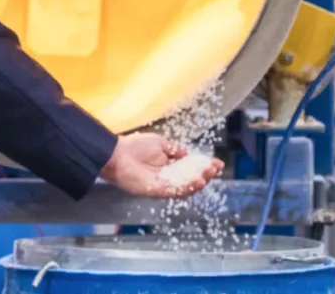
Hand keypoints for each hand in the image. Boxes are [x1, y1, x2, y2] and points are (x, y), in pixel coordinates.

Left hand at [99, 133, 223, 198]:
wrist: (118, 155)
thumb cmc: (135, 147)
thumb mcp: (160, 143)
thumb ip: (174, 150)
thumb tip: (187, 153)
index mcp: (169, 164)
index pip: (190, 167)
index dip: (204, 165)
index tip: (216, 162)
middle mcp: (169, 175)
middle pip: (192, 178)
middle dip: (206, 173)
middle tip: (215, 168)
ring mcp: (164, 184)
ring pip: (187, 187)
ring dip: (199, 181)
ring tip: (208, 174)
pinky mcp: (158, 190)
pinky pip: (176, 191)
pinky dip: (188, 187)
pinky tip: (197, 181)